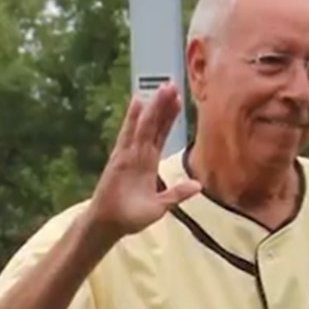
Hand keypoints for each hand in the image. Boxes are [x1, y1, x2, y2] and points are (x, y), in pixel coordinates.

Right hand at [86, 83, 200, 240]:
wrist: (110, 225)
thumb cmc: (131, 217)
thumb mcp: (160, 206)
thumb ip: (177, 194)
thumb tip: (198, 185)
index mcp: (149, 163)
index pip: (161, 134)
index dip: (170, 118)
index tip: (179, 100)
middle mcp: (139, 154)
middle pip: (154, 124)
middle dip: (163, 105)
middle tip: (172, 84)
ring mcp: (128, 154)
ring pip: (144, 125)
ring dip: (153, 107)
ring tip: (162, 87)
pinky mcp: (119, 158)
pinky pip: (127, 135)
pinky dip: (132, 118)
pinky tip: (138, 101)